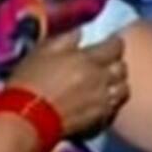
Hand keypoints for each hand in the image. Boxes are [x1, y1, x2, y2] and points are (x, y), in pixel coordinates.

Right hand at [7, 31, 129, 135]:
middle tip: (109, 63)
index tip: (111, 42)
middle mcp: (101, 79)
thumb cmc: (30, 81)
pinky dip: (113, 102)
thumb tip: (83, 32)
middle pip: (122, 68)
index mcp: (88, 59)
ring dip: (118, 84)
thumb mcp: (43, 51)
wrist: (27, 117)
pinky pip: (115, 107)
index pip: (115, 46)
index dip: (115, 42)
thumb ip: (67, 39)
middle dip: (117, 63)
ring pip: (124, 89)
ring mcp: (103, 100)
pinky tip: (103, 101)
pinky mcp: (100, 118)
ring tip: (109, 83)